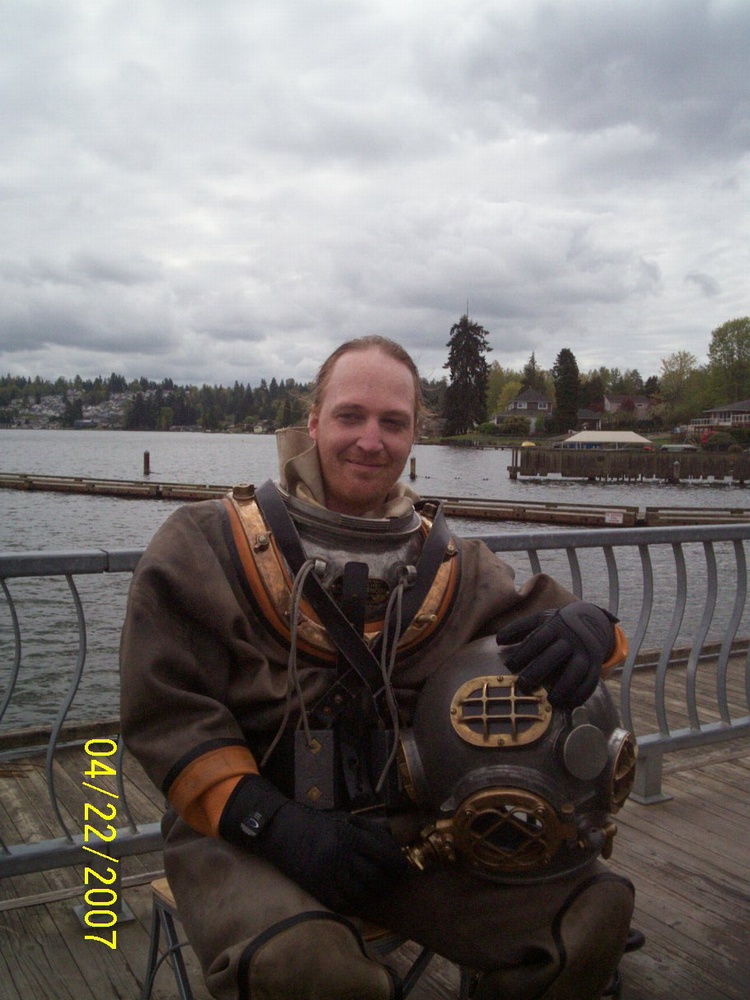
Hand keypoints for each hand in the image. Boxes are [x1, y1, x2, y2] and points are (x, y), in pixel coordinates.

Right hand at [220, 774, 410, 911]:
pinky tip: (357, 897)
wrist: (279, 830)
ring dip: (373, 894)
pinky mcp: (317, 888)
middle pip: (376, 877)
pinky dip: (354, 903)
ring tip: (376, 890)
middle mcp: (341, 856)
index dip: (398, 865)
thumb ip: (367, 830)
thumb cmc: (313, 822)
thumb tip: (392, 845)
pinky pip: (343, 903)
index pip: (384, 855)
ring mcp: (329, 875)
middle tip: (392, 882)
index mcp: (349, 836)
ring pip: (362, 894)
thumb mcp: (342, 818)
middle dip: (388, 882)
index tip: (403, 869)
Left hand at [495, 601, 616, 708]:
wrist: (594, 620)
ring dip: (564, 687)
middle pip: (554, 655)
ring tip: (551, 700)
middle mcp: (571, 639)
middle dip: (538, 671)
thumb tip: (498, 640)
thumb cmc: (560, 624)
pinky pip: (591, 680)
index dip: (523, 653)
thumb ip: (520, 628)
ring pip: (576, 670)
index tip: (509, 667)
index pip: (537, 639)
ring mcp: (585, 652)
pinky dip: (582, 693)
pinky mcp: (596, 664)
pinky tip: (570, 703)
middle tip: (523, 686)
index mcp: (555, 626)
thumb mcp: (541, 619)